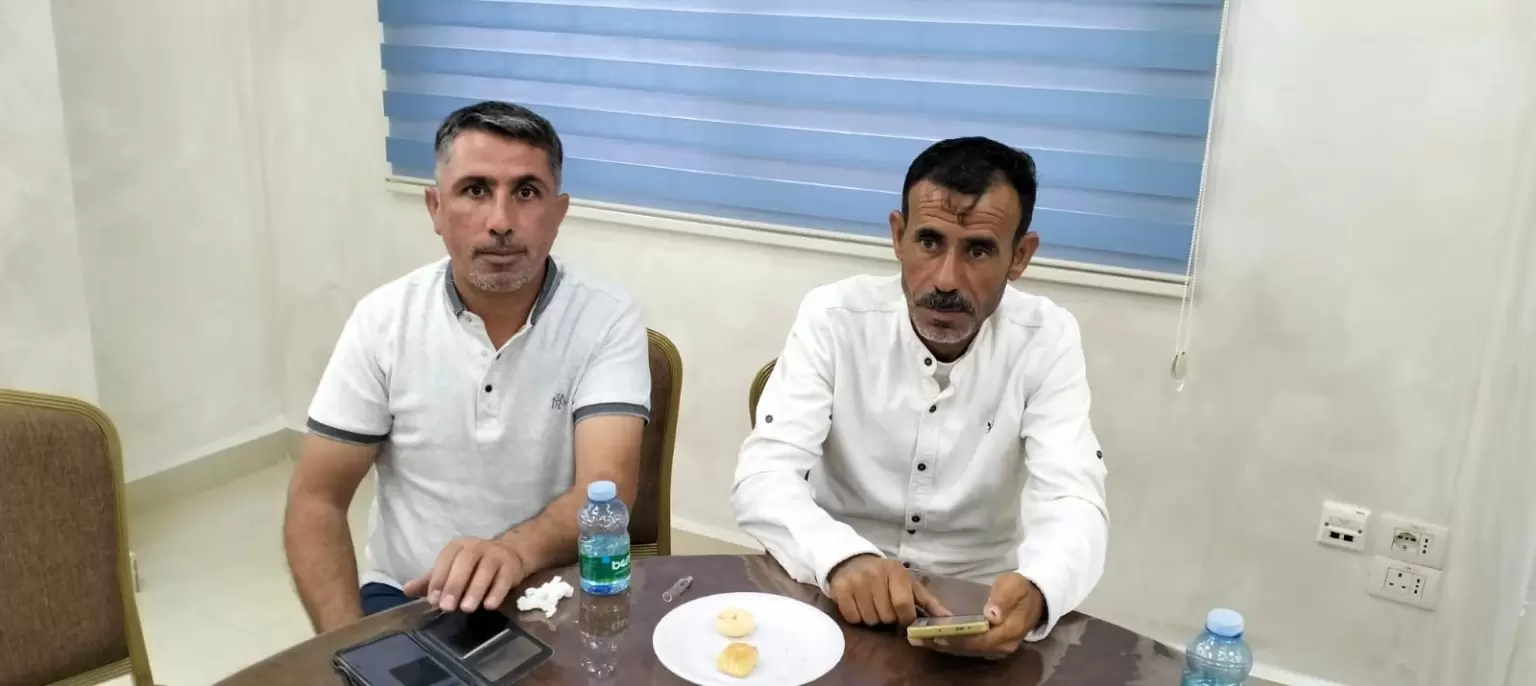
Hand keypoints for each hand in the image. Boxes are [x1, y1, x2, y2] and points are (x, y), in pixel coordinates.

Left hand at [403, 537, 527, 612]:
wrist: (509, 555)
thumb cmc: (473, 566)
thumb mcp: (451, 570)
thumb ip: (430, 581)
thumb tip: (406, 589)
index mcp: (457, 546)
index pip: (446, 560)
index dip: (438, 579)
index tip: (433, 600)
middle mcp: (476, 546)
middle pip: (465, 562)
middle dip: (455, 585)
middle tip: (447, 607)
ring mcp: (495, 554)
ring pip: (485, 570)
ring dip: (475, 589)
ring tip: (467, 609)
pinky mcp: (511, 565)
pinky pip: (504, 578)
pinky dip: (497, 591)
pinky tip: (489, 605)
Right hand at [827, 555, 950, 626]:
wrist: (852, 561)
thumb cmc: (885, 576)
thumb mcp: (908, 583)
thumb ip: (928, 602)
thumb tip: (947, 618)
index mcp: (895, 572)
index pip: (903, 606)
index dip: (905, 618)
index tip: (903, 617)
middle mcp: (874, 575)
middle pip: (886, 616)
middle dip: (888, 617)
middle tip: (884, 606)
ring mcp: (855, 582)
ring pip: (870, 619)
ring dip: (872, 618)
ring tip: (871, 605)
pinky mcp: (839, 590)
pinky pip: (852, 618)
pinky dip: (856, 616)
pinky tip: (858, 605)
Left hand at [910, 572, 1043, 659]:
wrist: (1035, 598)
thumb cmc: (1020, 588)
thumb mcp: (1014, 586)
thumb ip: (1003, 598)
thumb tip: (992, 615)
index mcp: (1009, 632)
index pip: (980, 639)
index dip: (958, 637)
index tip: (937, 633)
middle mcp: (1003, 645)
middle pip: (970, 648)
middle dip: (944, 644)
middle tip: (918, 638)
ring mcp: (997, 648)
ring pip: (967, 650)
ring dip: (944, 646)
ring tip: (919, 640)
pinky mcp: (991, 645)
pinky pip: (969, 648)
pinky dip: (951, 644)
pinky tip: (934, 640)